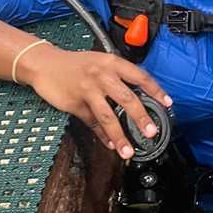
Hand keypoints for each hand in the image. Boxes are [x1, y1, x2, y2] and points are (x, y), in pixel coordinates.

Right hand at [18, 44, 172, 160]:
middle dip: (140, 117)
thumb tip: (139, 98)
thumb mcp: (100, 63)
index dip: (155, 90)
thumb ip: (118, 79)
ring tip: (128, 150)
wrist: (45, 64)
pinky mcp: (74, 104)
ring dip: (119, 135)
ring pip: (107, 115)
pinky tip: (110, 145)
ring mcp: (88, 90)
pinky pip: (91, 123)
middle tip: (151, 131)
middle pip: (126, 98)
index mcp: (112, 63)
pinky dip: (102, 136)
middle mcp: (102, 75)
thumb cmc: (77, 64)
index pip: (140, 76)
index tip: (167, 103)